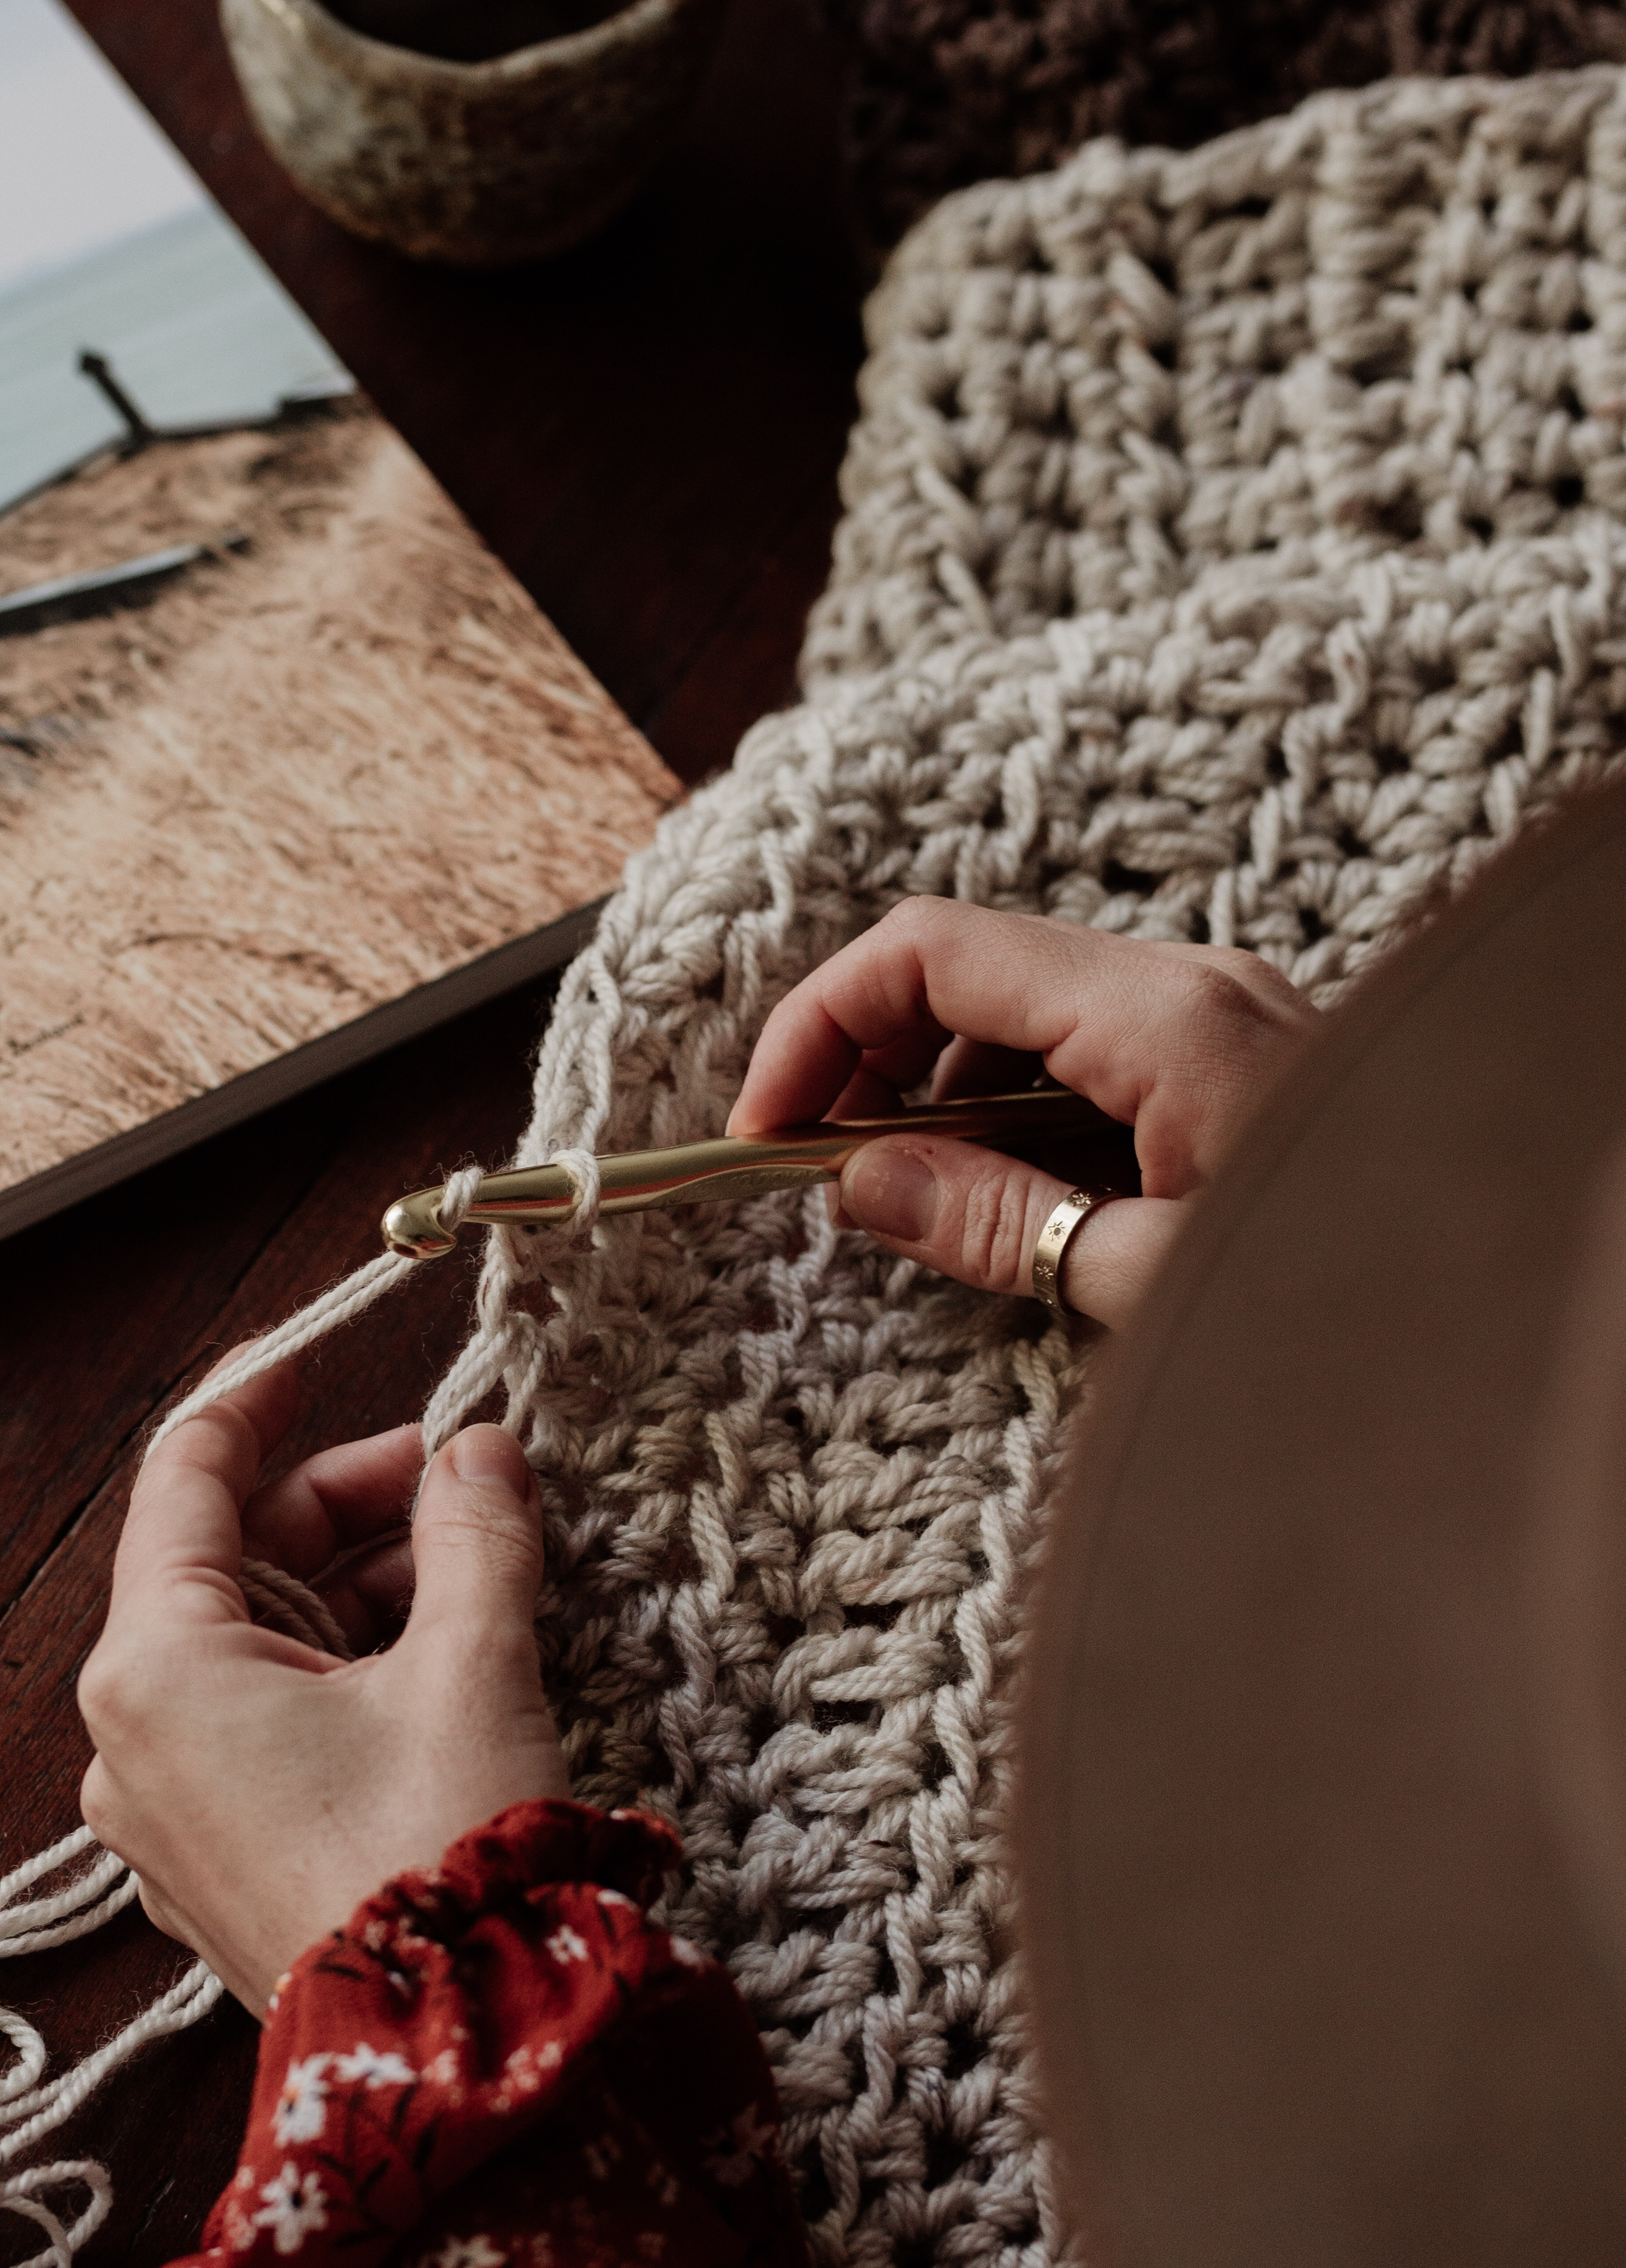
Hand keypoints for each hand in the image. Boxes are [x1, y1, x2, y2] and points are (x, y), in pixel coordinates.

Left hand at [78, 1361, 568, 2013]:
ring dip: (363, 1591)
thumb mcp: (474, 1665)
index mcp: (154, 1668)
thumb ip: (476, 1536)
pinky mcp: (218, 1861)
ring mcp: (167, 1810)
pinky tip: (445, 1656)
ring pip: (260, 1645)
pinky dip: (347, 1672)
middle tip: (464, 1475)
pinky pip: (268, 1724)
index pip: (186, 1477)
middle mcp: (130, 1737)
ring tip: (479, 1568)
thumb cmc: (441, 1865)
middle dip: (350, 1507)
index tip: (316, 1348)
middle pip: (233, 1562)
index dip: (256, 1398)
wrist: (451, 2066)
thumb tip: (482, 1453)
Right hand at [725, 898, 1315, 1327]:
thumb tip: (858, 1181)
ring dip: (936, 1087)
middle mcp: (1191, 985)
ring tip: (896, 1197)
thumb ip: (992, 1223)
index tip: (766, 1127)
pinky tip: (995, 1193)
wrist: (1500, 1316)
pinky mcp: (1236, 1056)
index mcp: (1162, 1016)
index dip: (817, 1025)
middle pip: (968, 969)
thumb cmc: (1347, 1302)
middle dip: (865, 1058)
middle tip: (814, 1172)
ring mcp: (1220, 1014)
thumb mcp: (1144, 1281)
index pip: (929, 951)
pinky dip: (1013, 1104)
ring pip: (1024, 1008)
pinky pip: (1089, 1049)